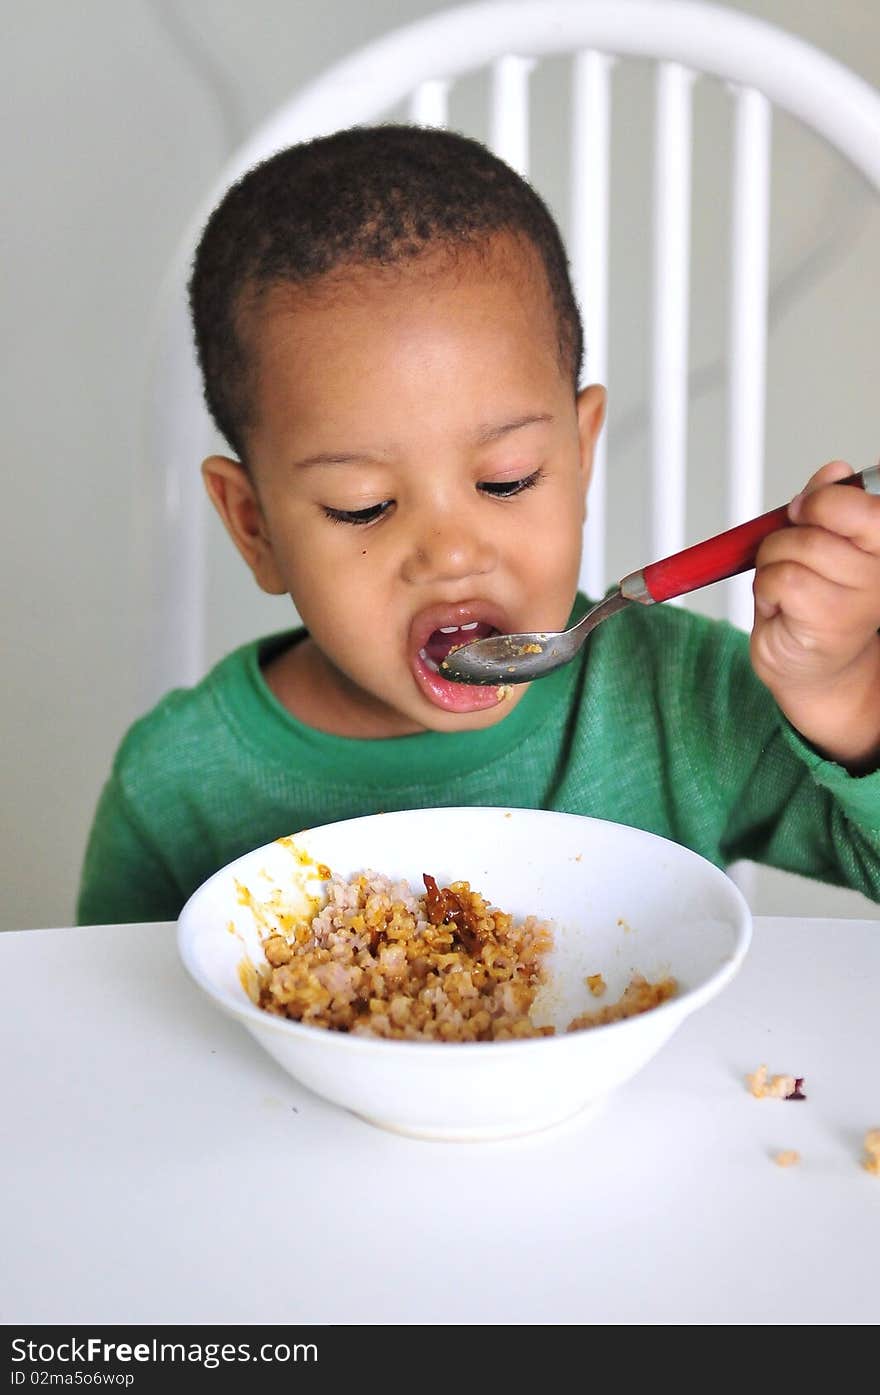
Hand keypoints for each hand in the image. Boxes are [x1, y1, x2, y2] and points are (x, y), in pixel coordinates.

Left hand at [750, 459, 879, 769]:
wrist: (812, 664)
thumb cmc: (816, 600)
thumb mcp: (820, 541)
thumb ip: (826, 505)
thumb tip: (834, 471)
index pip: (862, 503)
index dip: (820, 501)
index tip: (802, 512)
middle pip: (818, 520)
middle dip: (788, 533)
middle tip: (790, 556)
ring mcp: (859, 597)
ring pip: (791, 548)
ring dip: (772, 564)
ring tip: (788, 589)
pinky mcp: (828, 619)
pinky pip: (777, 578)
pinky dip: (766, 589)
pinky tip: (783, 608)